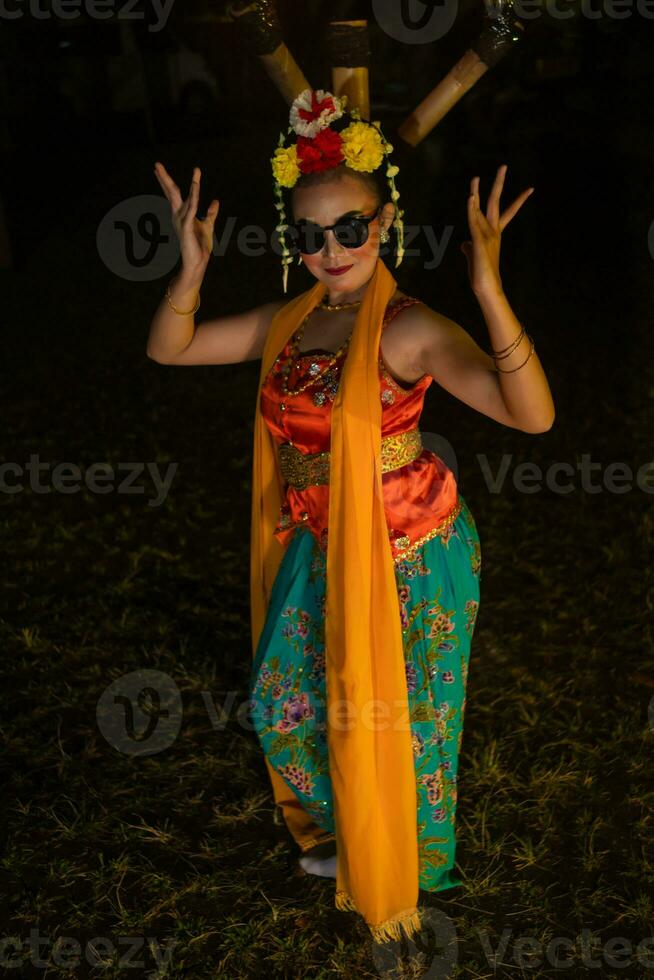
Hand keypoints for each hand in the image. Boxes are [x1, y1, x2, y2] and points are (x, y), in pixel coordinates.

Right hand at [153, 162, 219, 274]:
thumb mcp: (208, 225)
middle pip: (170, 193)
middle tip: (156, 164)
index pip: (172, 195)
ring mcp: (181, 220)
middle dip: (164, 178)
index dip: (165, 182)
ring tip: (192, 170)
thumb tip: (215, 200)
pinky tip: (196, 184)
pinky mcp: (187, 226)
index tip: (158, 170)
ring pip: (181, 197)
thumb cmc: (200, 246)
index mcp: (180, 214)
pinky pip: (191, 207)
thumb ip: (211, 213)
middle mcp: (178, 215)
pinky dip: (194, 195)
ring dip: (188, 182)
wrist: (197, 263)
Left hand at [460, 164, 533, 297]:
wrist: (486, 287)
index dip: (519, 201)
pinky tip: (471, 197)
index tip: (531, 189)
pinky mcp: (478, 241)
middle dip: (499, 183)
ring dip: (476, 192)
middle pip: (496, 202)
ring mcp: (486, 235)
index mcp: (494, 233)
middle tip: (503, 165)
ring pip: (481, 209)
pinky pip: (473, 222)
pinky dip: (471, 209)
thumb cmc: (481, 274)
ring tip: (475, 177)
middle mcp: (492, 231)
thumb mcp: (474, 256)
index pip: (508, 212)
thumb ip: (470, 247)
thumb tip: (464, 244)